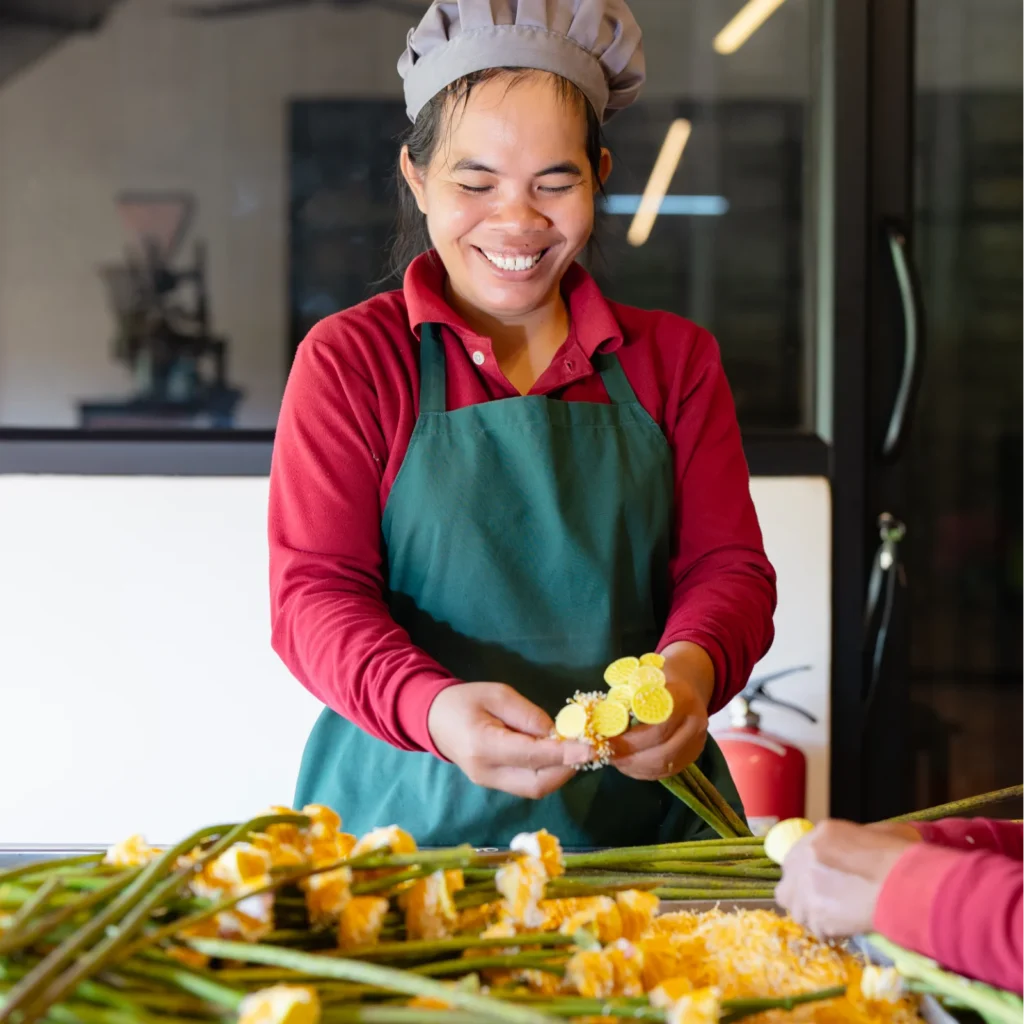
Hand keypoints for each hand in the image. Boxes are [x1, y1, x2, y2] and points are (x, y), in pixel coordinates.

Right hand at [427, 683, 591, 799]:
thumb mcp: (498, 694)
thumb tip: (557, 733)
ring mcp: (490, 783)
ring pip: (535, 789)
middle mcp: (487, 772)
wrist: (434, 719)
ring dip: (560, 773)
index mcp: (483, 746)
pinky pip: (528, 785)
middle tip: (584, 749)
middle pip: (536, 784)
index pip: (531, 756)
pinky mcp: (495, 785)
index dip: (564, 754)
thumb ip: (528, 715)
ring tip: (572, 751)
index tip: (590, 748)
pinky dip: (548, 774)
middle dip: (566, 769)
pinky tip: (555, 756)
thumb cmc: (465, 700)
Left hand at [610, 642, 713, 780]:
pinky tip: (629, 765)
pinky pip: (668, 771)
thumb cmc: (659, 678)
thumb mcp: (642, 677)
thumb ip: (625, 698)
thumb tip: (602, 722)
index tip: (607, 740)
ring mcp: (697, 740)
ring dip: (636, 767)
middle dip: (630, 758)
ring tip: (615, 760)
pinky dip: (646, 772)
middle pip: (662, 752)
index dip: (629, 740)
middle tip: (608, 755)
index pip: (656, 728)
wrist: (689, 682)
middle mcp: (694, 721)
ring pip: (665, 765)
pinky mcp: (694, 754)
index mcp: (682, 698)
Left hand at [776, 819, 921, 937]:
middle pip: (789, 882)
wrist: (906, 884)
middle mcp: (806, 856)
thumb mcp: (878, 833)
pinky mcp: (815, 914)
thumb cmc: (901, 857)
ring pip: (795, 908)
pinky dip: (827, 933)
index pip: (798, 856)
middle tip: (823, 904)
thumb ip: (856, 842)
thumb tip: (856, 851)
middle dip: (802, 895)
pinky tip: (844, 930)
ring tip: (834, 920)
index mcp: (821, 834)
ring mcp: (806, 886)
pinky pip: (814, 929)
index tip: (821, 885)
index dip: (807, 873)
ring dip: (812, 916)